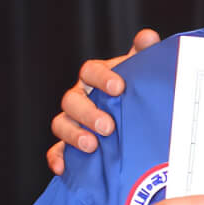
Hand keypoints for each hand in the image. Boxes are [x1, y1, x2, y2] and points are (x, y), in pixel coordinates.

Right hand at [46, 28, 161, 173]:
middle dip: (88, 113)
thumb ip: (144, 54)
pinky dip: (57, 158)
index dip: (102, 78)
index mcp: (95, 77)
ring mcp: (71, 120)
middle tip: (108, 126)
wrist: (133, 116)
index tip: (118, 87)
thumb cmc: (135, 90)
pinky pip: (55, 151)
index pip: (90, 71)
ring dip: (73, 135)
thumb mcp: (141, 71)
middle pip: (72, 100)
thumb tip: (148, 37)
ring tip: (91, 145)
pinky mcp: (68, 145)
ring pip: (61, 124)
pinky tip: (64, 168)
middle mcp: (79, 97)